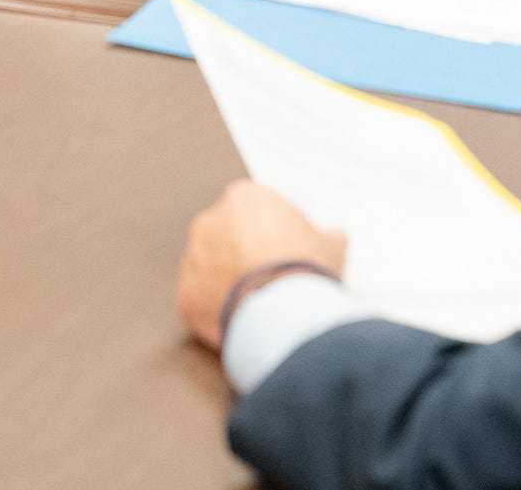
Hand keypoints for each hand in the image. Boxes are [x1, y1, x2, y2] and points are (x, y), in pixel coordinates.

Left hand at [175, 180, 346, 351]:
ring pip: (208, 268)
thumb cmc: (303, 271)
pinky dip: (215, 310)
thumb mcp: (331, 246)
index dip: (270, 231)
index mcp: (244, 200)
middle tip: (268, 277)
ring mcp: (193, 259)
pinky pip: (200, 301)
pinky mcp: (186, 295)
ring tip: (257, 301)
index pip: (252, 209)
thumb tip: (333, 238)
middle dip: (242, 254)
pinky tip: (240, 320)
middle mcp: (211, 222)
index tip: (282, 249)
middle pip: (225, 236)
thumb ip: (326, 236)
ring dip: (226, 281)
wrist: (282, 311)